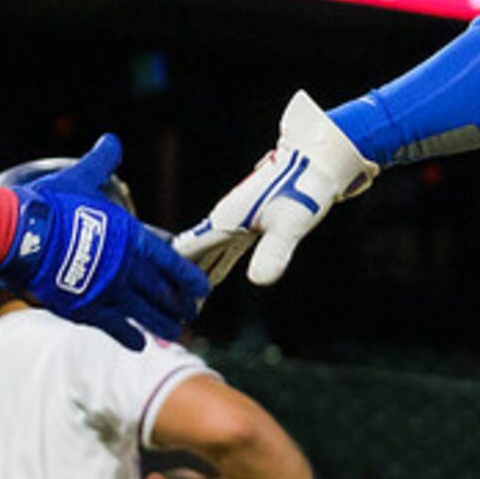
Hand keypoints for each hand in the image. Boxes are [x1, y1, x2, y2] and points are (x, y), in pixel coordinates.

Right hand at [0, 135, 207, 349]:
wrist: (18, 232)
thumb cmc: (48, 203)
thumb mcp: (80, 178)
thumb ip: (101, 163)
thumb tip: (111, 140)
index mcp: (129, 236)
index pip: (170, 261)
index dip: (188, 277)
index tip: (202, 289)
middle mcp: (125, 266)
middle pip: (161, 291)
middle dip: (178, 304)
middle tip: (190, 313)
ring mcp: (107, 289)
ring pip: (144, 312)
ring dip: (162, 323)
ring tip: (175, 331)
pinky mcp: (85, 307)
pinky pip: (115, 327)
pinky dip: (129, 336)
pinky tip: (139, 344)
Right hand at [174, 93, 378, 288]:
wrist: (316, 163)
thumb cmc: (305, 191)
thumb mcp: (290, 225)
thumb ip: (274, 251)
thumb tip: (259, 281)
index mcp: (225, 221)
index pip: (185, 251)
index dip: (171, 276)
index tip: (163, 302)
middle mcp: (224, 220)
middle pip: (192, 255)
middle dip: (180, 282)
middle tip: (170, 314)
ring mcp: (235, 220)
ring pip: (206, 253)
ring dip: (195, 276)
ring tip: (185, 303)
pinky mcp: (249, 222)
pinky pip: (222, 250)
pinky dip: (213, 267)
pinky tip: (211, 279)